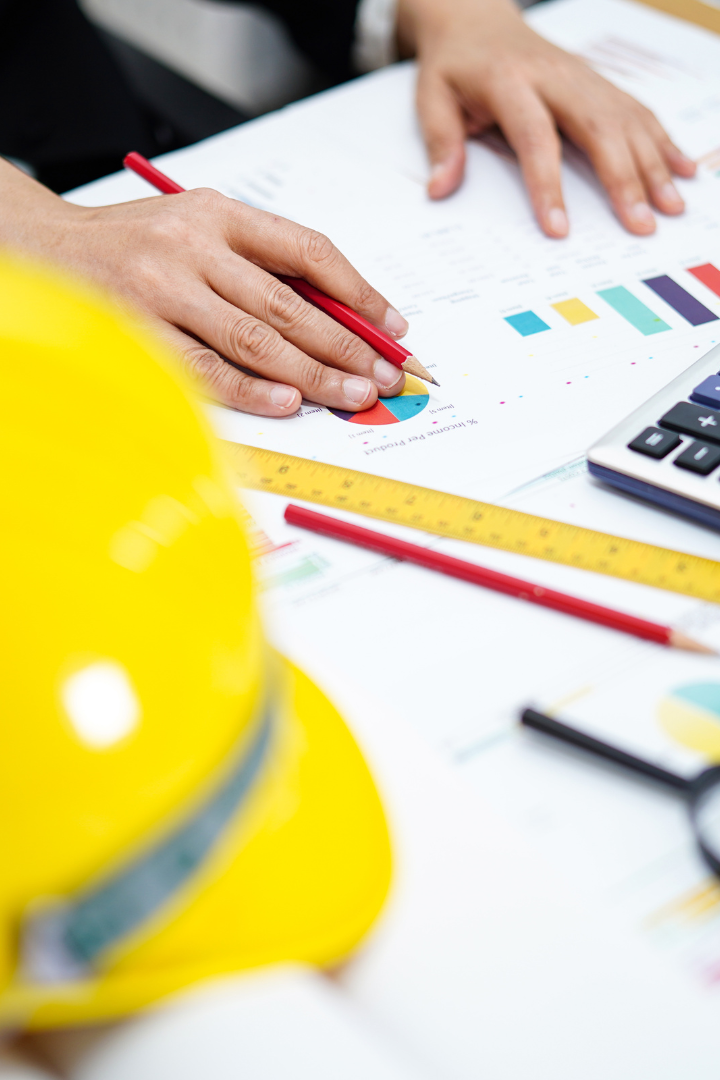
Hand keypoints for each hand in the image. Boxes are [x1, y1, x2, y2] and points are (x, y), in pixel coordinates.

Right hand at [0, 160, 407, 415]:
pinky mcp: (142, 331)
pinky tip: (290, 402)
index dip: (358, 291)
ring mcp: (165, 289)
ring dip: (313, 372)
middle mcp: (195, 245)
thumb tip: (336, 320)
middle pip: (290, 303)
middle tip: (386, 377)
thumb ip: (260, 265)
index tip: (392, 327)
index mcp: (220, 214)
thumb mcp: (201, 229)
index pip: (308, 250)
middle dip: (347, 345)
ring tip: (354, 394)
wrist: (51, 247)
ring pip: (256, 338)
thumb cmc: (139, 245)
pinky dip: (251, 389)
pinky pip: (207, 367)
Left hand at [397, 0, 696, 235]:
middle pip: (598, 127)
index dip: (548, 185)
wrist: (476, 20)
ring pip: (626, 119)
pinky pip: (636, 110)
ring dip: (653, 164)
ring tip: (671, 207)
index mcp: (510, 82)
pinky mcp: (598, 81)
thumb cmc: (454, 67)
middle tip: (641, 224)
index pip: (535, 137)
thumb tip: (440, 189)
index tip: (558, 229)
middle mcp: (555, 77)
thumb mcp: (432, 99)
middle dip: (624, 179)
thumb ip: (440, 143)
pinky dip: (662, 140)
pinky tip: (682, 169)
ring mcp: (583, 77)